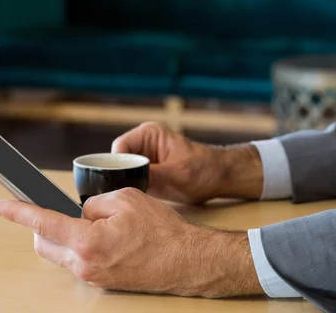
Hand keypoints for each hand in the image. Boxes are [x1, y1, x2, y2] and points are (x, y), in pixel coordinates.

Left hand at [0, 188, 262, 297]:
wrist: (186, 260)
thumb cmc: (161, 230)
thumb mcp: (126, 199)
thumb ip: (94, 203)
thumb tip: (82, 213)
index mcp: (87, 241)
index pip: (43, 223)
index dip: (18, 211)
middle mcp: (84, 264)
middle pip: (45, 243)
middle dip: (46, 225)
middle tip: (66, 210)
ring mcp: (93, 276)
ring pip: (63, 252)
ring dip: (69, 236)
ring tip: (99, 223)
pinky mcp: (103, 282)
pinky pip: (81, 260)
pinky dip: (85, 245)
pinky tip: (109, 236)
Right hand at [112, 122, 263, 203]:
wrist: (220, 178)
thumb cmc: (204, 169)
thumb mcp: (177, 173)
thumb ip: (151, 174)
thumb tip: (127, 180)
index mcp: (148, 134)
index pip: (120, 147)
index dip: (115, 165)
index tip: (118, 182)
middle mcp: (142, 144)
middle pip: (117, 160)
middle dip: (117, 177)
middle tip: (118, 196)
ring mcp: (144, 159)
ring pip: (121, 172)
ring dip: (123, 185)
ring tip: (125, 201)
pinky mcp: (147, 173)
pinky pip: (130, 181)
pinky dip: (130, 190)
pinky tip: (132, 202)